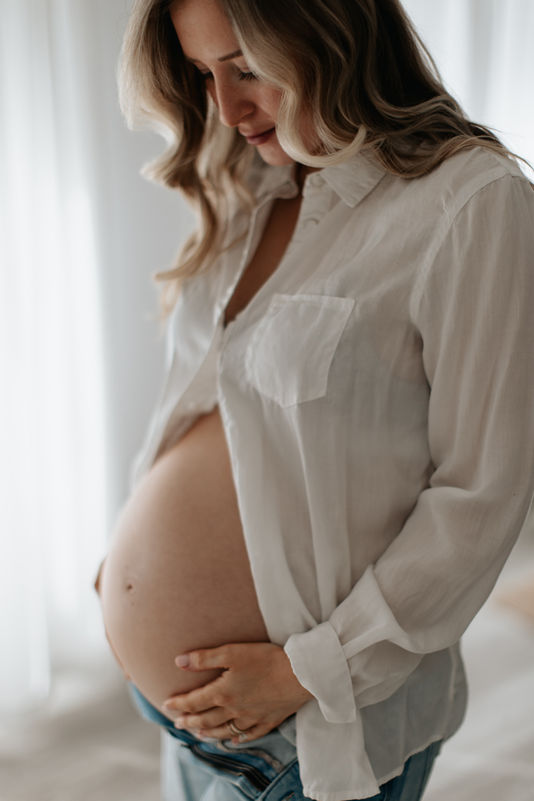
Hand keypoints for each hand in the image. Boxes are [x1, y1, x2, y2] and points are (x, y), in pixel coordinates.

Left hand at [162, 642, 312, 742]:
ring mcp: (251, 718)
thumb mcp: (232, 652)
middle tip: (177, 722)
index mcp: (223, 693)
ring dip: (208, 732)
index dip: (178, 703)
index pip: (194, 701)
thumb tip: (179, 662)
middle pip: (206, 719)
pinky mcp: (268, 720)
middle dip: (189, 721)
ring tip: (198, 733)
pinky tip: (233, 739)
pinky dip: (237, 738)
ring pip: (224, 730)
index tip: (166, 704)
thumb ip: (205, 658)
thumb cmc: (266, 659)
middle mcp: (234, 709)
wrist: (299, 674)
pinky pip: (248, 735)